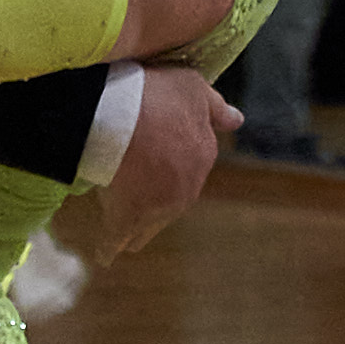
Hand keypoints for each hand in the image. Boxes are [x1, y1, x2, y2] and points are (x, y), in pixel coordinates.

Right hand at [77, 67, 240, 263]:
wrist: (124, 116)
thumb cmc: (158, 95)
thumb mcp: (194, 88)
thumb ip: (215, 107)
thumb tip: (238, 120)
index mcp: (203, 156)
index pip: (191, 165)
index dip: (171, 163)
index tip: (155, 163)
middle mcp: (186, 188)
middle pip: (172, 200)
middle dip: (156, 199)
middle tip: (133, 190)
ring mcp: (157, 208)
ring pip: (149, 225)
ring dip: (138, 227)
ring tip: (125, 232)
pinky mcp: (127, 218)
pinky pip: (117, 239)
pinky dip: (111, 247)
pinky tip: (106, 255)